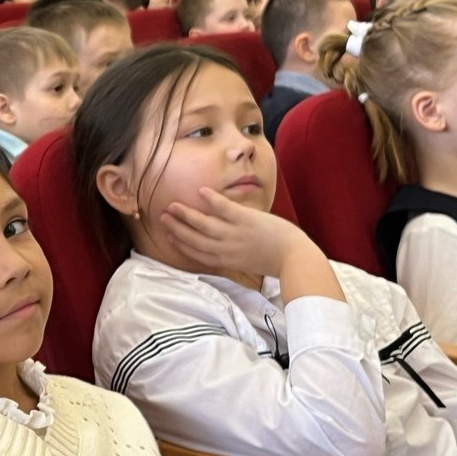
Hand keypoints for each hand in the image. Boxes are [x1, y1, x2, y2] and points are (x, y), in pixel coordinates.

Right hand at [160, 187, 308, 277]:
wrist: (294, 258)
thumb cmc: (274, 261)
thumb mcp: (247, 264)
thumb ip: (231, 256)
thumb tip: (220, 250)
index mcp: (225, 260)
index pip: (196, 252)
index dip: (180, 243)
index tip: (169, 236)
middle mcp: (224, 249)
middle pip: (194, 238)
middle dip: (176, 228)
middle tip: (162, 218)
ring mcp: (234, 234)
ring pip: (203, 223)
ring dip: (186, 214)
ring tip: (172, 206)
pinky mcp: (245, 220)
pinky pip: (224, 208)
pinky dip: (211, 199)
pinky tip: (200, 191)